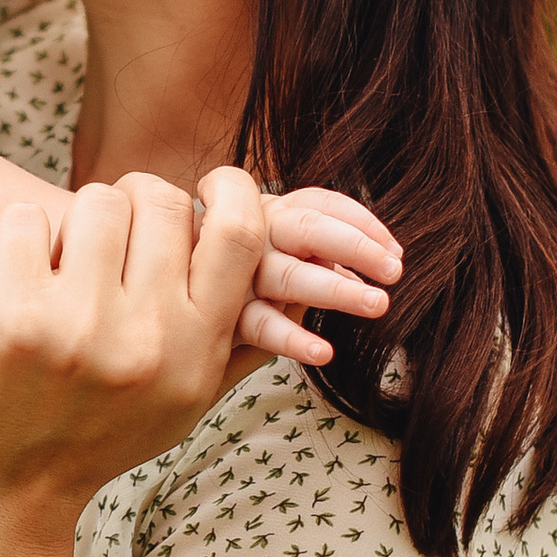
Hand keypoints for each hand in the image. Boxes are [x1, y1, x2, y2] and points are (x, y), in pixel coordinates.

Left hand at [0, 171, 270, 540]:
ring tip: (64, 265)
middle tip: (113, 233)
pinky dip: (19, 238)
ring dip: (76, 223)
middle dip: (137, 202)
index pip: (240, 233)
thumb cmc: (92, 437)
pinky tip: (16, 279)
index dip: (231, 189)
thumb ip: (236, 343)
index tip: (211, 184)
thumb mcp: (181, 403)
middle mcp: (149, 339)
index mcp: (199, 351)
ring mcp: (81, 327)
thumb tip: (302, 289)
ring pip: (96, 203)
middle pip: (162, 200)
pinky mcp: (14, 318)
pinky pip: (25, 220)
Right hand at [236, 186, 400, 365]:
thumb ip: (315, 249)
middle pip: (308, 228)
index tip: (396, 251)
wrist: (160, 290)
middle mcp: (253, 234)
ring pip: (289, 275)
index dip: (362, 222)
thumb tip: (384, 258)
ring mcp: (236, 272)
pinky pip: (260, 325)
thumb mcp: (271, 248)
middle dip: (356, 246)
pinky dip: (292, 338)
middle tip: (395, 271)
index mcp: (270, 212)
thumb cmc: (228, 269)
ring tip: (377, 305)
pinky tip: (323, 353)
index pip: (321, 204)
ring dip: (336, 289)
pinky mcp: (222, 311)